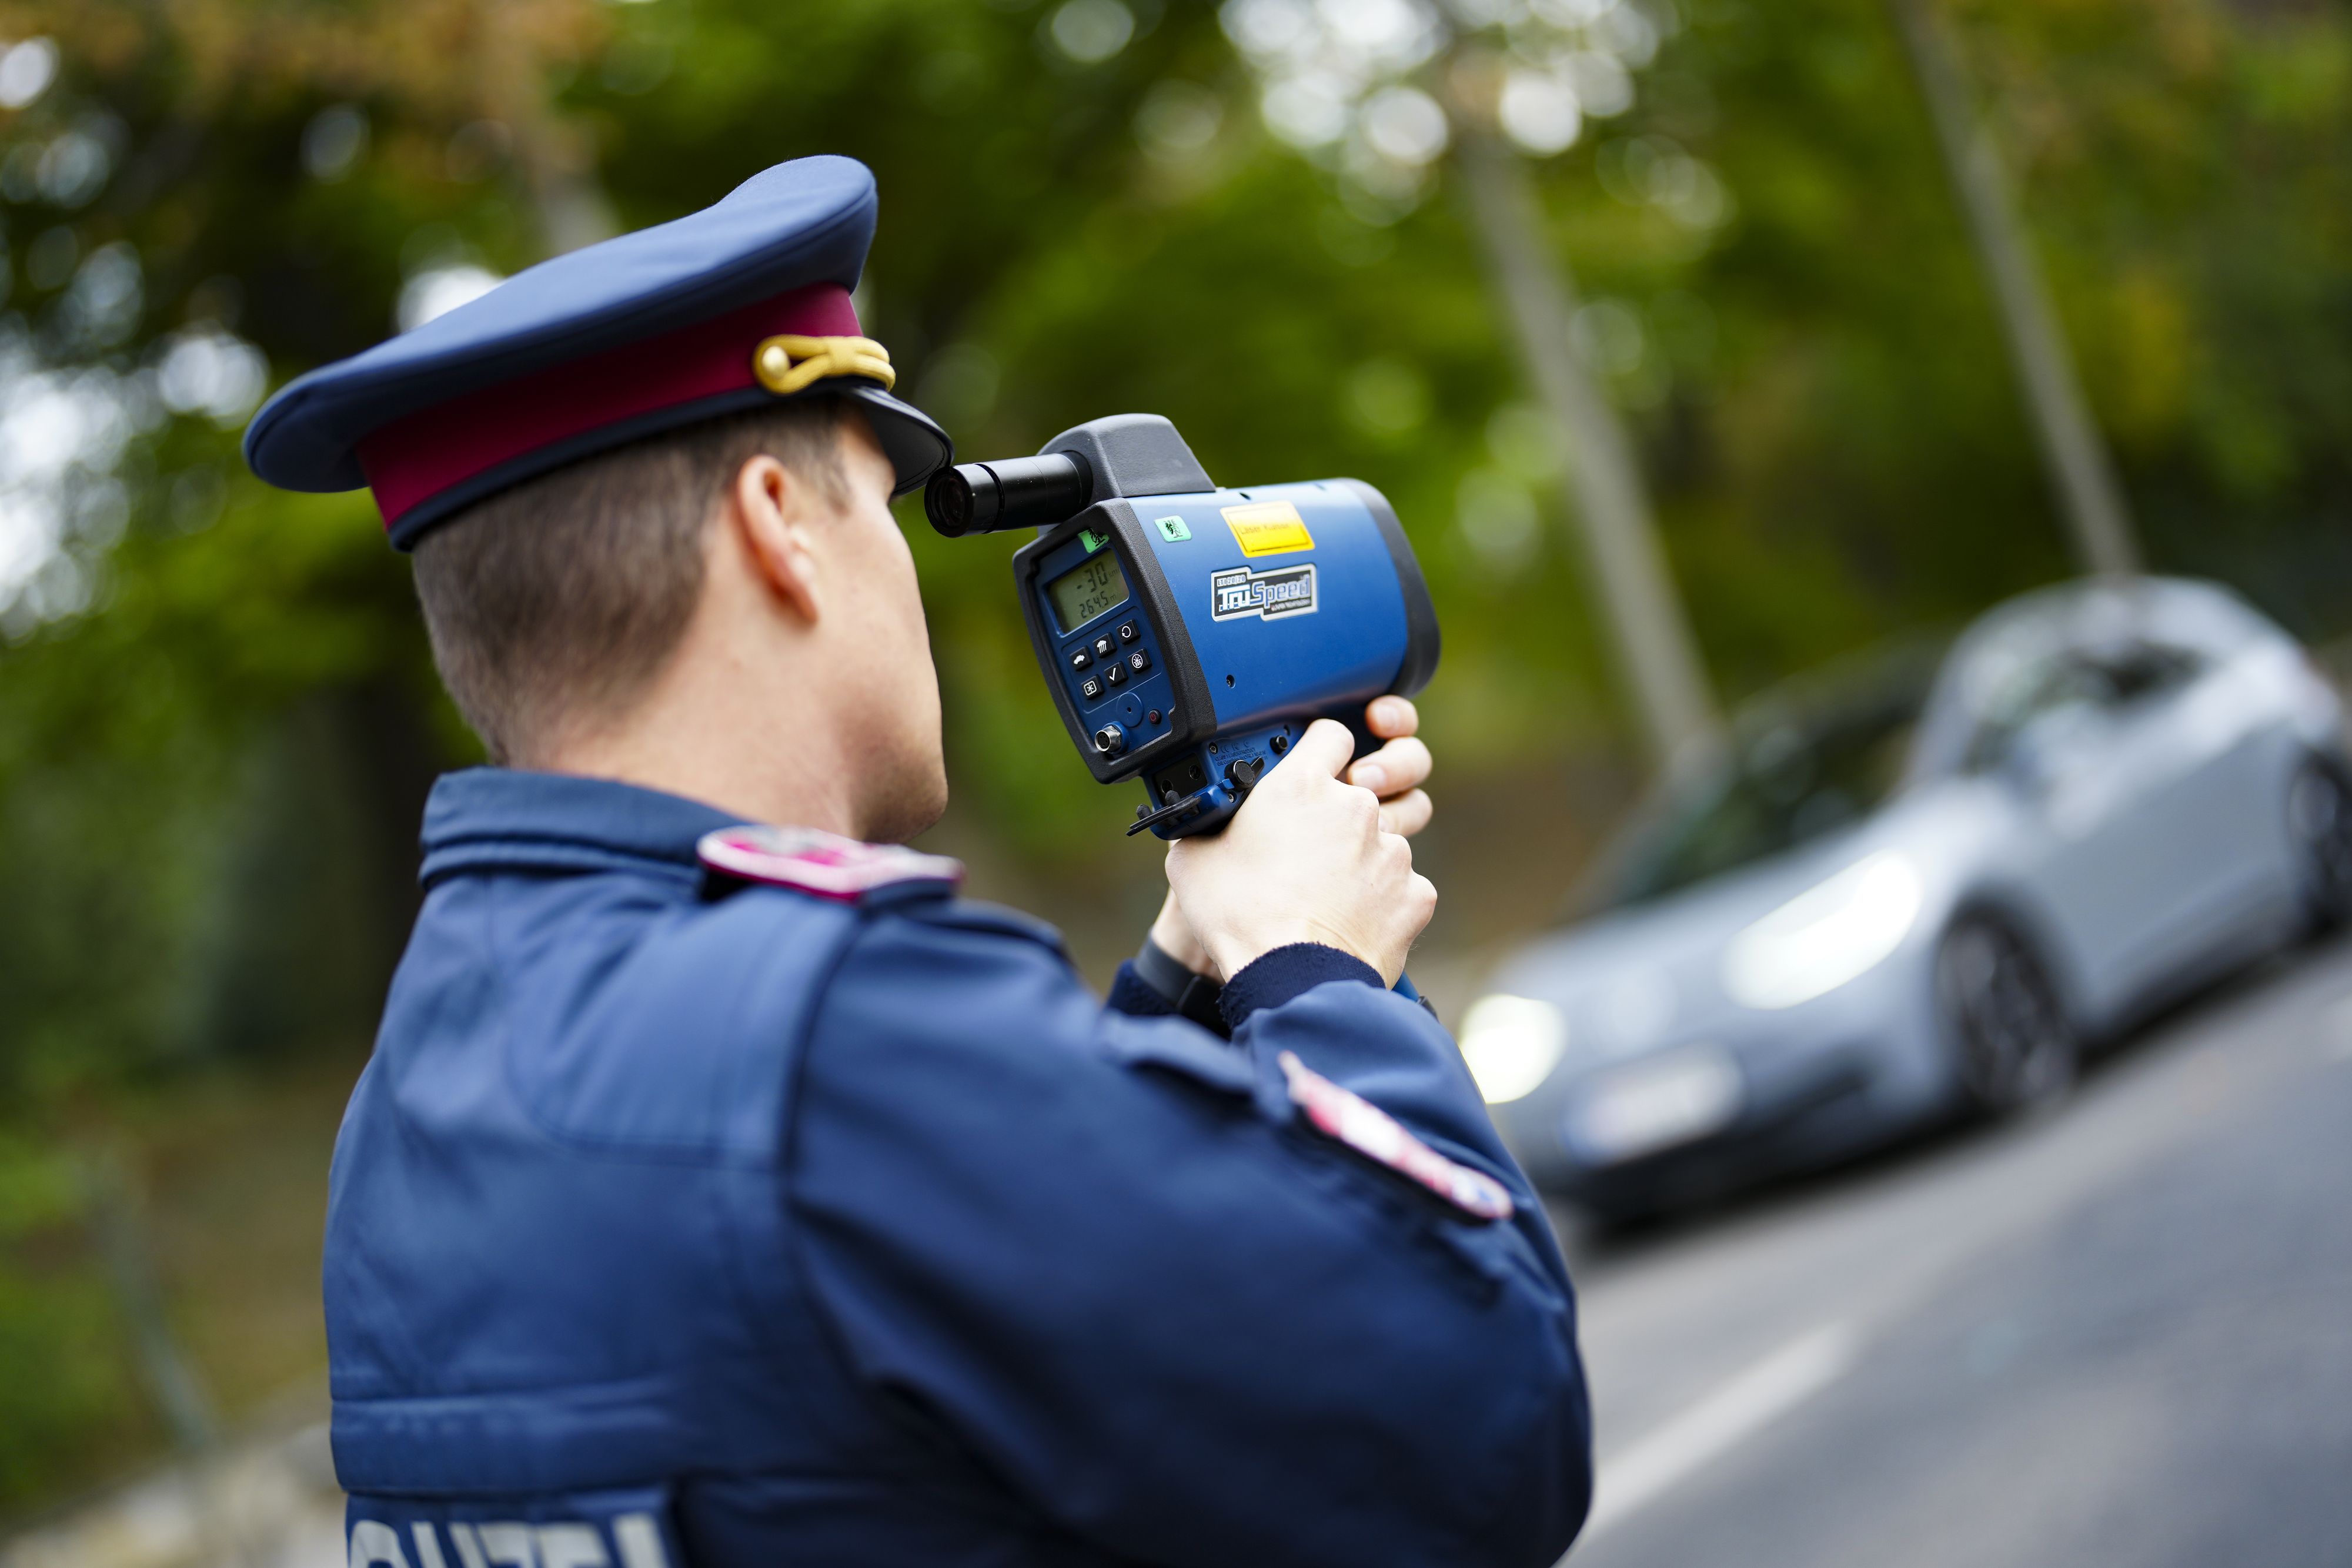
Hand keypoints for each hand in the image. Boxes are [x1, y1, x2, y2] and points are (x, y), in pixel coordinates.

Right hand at [1166, 718, 1436, 986]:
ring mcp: (1392, 851)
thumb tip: (1202, 822)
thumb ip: (1211, 823)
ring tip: (1326, 898)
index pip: (1331, 734)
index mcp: (1302, 785)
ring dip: (1360, 862)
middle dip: (1339, 816)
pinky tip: (1352, 923)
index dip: (1323, 749)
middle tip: (1311, 849)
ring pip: (1382, 843)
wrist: (1289, 979)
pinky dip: (1383, 903)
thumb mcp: (1194, 857)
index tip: (1315, 766)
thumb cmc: (1238, 916)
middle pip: (1359, 793)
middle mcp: (1356, 807)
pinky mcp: (1415, 894)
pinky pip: (1402, 889)